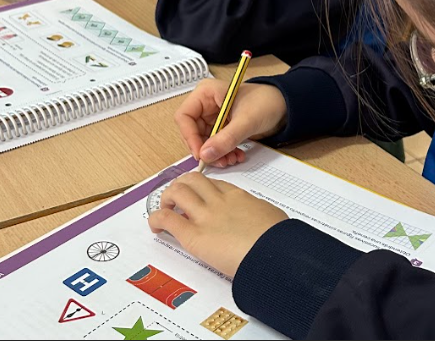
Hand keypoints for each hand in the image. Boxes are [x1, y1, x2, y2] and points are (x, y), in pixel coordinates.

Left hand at [148, 172, 286, 277]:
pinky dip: (156, 219)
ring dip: (167, 198)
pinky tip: (155, 227)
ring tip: (165, 210)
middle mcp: (219, 201)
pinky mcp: (194, 236)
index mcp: (238, 197)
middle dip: (181, 186)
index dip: (201, 189)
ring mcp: (206, 216)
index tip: (198, 196)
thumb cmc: (280, 239)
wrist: (276, 253)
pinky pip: (168, 219)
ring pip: (177, 191)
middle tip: (176, 200)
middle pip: (192, 180)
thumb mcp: (272, 217)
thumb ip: (259, 214)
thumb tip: (259, 219)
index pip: (214, 184)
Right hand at [175, 79, 286, 167]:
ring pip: (203, 141)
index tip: (201, 154)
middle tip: (219, 161)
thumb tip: (205, 154)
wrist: (284, 106)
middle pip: (192, 131)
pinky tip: (235, 156)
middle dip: (206, 149)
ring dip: (215, 154)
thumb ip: (225, 138)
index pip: (184, 116)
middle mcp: (206, 103)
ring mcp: (212, 116)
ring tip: (231, 159)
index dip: (189, 137)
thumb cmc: (266, 102)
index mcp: (206, 93)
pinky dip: (223, 152)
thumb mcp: (246, 121)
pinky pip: (214, 143)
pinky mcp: (220, 126)